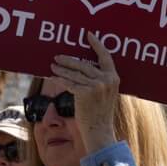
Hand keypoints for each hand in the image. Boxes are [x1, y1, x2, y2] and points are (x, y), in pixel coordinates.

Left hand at [50, 33, 120, 152]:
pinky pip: (69, 83)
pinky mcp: (85, 93)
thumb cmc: (100, 113)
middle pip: (84, 64)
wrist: (99, 130)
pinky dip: (60, 80)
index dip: (97, 44)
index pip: (106, 56)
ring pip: (75, 73)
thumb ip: (100, 80)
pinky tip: (53, 77)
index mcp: (114, 78)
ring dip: (61, 69)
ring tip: (52, 66)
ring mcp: (96, 86)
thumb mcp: (106, 94)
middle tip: (58, 56)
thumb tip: (83, 68)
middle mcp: (106, 80)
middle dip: (69, 60)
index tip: (88, 35)